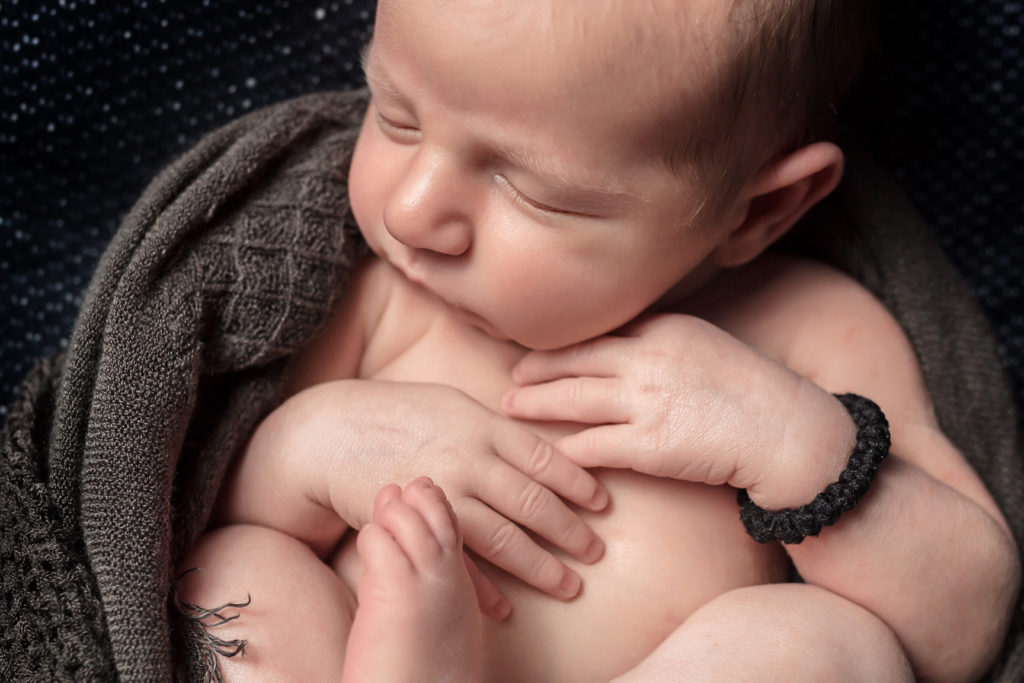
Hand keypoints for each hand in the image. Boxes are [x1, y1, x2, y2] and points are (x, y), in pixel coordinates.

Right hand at [266, 379, 607, 603]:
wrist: (329, 433)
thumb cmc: (397, 413)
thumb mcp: (453, 402)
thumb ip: (496, 426)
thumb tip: (540, 446)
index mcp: (482, 425)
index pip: (544, 457)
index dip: (578, 483)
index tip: (602, 504)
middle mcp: (467, 459)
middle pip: (532, 502)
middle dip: (569, 531)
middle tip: (595, 551)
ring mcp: (441, 494)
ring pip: (503, 537)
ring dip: (540, 566)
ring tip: (568, 585)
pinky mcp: (414, 525)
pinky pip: (456, 562)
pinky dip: (485, 588)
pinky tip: (507, 606)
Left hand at [503, 313, 851, 506]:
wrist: (787, 432)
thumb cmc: (751, 390)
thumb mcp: (706, 344)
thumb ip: (661, 341)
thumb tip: (622, 346)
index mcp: (663, 329)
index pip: (598, 331)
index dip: (562, 341)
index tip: (539, 346)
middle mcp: (648, 359)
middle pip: (575, 360)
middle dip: (537, 368)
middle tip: (512, 375)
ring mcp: (646, 402)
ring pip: (573, 400)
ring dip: (536, 404)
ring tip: (511, 406)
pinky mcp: (649, 446)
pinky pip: (592, 446)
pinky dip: (565, 449)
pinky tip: (547, 451)